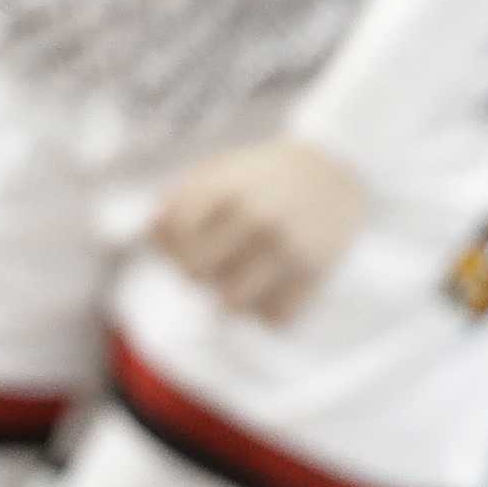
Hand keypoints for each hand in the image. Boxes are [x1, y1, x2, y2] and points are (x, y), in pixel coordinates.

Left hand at [150, 136, 367, 324]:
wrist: (340, 167)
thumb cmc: (265, 173)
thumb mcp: (219, 169)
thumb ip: (180, 199)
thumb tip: (147, 233)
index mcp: (225, 187)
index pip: (170, 232)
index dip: (166, 241)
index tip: (180, 238)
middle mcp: (255, 218)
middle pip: (193, 273)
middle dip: (191, 270)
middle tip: (206, 260)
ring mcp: (287, 249)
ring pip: (230, 303)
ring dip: (226, 296)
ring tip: (235, 277)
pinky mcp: (315, 274)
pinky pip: (275, 318)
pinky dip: (264, 312)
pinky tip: (265, 290)